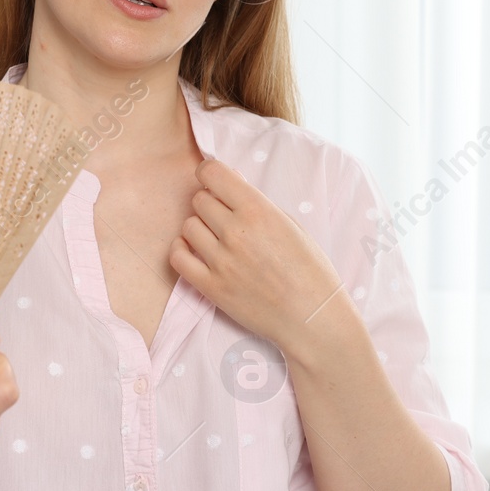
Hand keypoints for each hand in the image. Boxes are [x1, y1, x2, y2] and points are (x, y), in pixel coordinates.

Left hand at [169, 158, 353, 349]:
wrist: (312, 317)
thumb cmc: (308, 269)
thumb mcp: (290, 224)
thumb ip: (257, 203)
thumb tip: (230, 183)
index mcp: (258, 211)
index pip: (212, 173)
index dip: (209, 174)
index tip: (214, 183)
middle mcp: (236, 232)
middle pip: (199, 200)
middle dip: (210, 204)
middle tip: (225, 218)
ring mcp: (221, 261)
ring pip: (188, 226)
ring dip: (199, 229)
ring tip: (217, 240)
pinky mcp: (210, 287)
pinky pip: (177, 257)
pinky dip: (182, 251)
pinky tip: (197, 253)